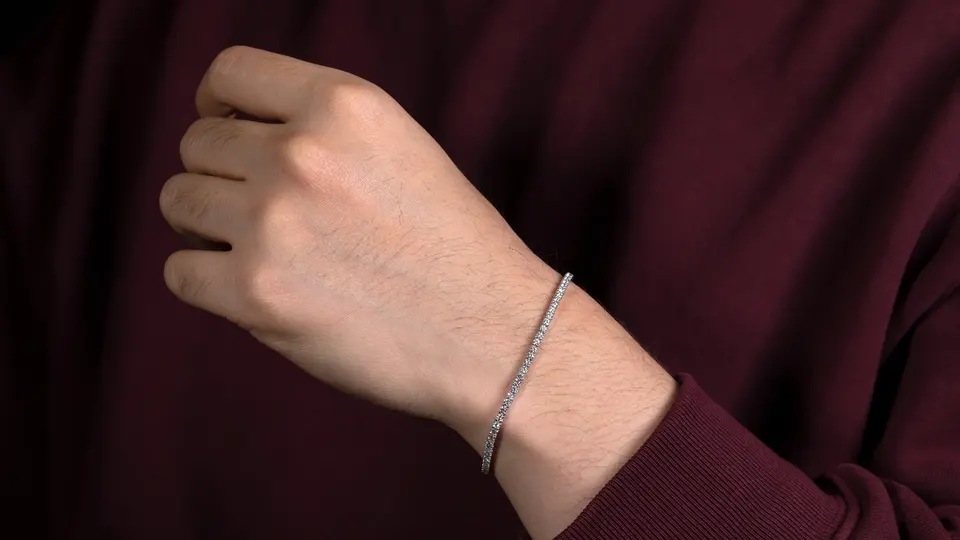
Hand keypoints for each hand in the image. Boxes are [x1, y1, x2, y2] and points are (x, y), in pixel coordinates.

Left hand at [161, 46, 675, 537]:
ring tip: (264, 252)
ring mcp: (273, 224)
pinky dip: (208, 283)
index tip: (226, 131)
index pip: (229, 73)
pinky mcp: (256, 295)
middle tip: (265, 214)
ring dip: (209, 227)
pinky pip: (180, 272)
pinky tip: (256, 290)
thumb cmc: (453, 247)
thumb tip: (231, 131)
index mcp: (343, 105)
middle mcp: (300, 154)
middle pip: (198, 145)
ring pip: (180, 203)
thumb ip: (320, 127)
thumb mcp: (398, 148)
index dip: (217, 104)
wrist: (494, 335)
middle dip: (221, 176)